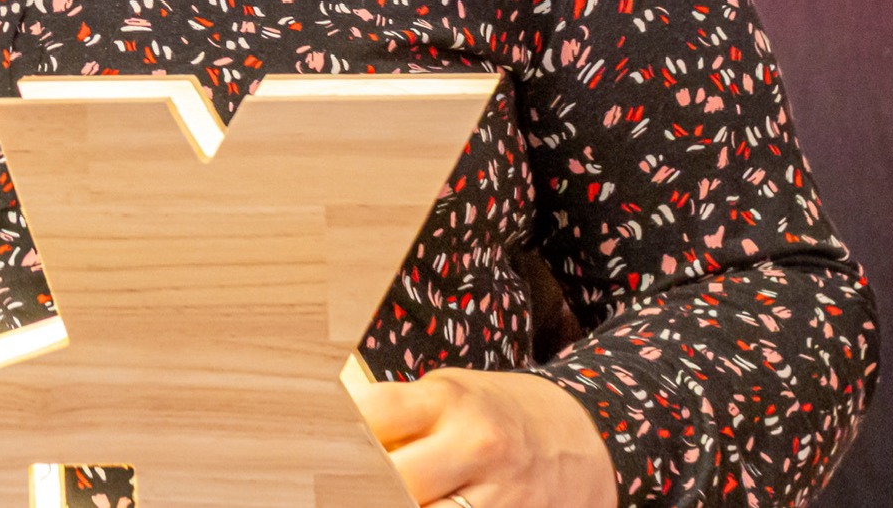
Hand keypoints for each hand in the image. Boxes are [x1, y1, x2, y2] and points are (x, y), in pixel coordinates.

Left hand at [352, 368, 618, 507]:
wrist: (579, 438)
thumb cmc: (489, 414)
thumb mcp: (446, 396)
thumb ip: (395, 417)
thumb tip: (328, 439)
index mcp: (449, 401)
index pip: (374, 413)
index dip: (335, 432)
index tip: (313, 444)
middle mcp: (477, 446)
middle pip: (395, 479)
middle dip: (359, 486)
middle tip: (334, 487)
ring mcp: (502, 495)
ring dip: (390, 502)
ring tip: (370, 495)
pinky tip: (421, 505)